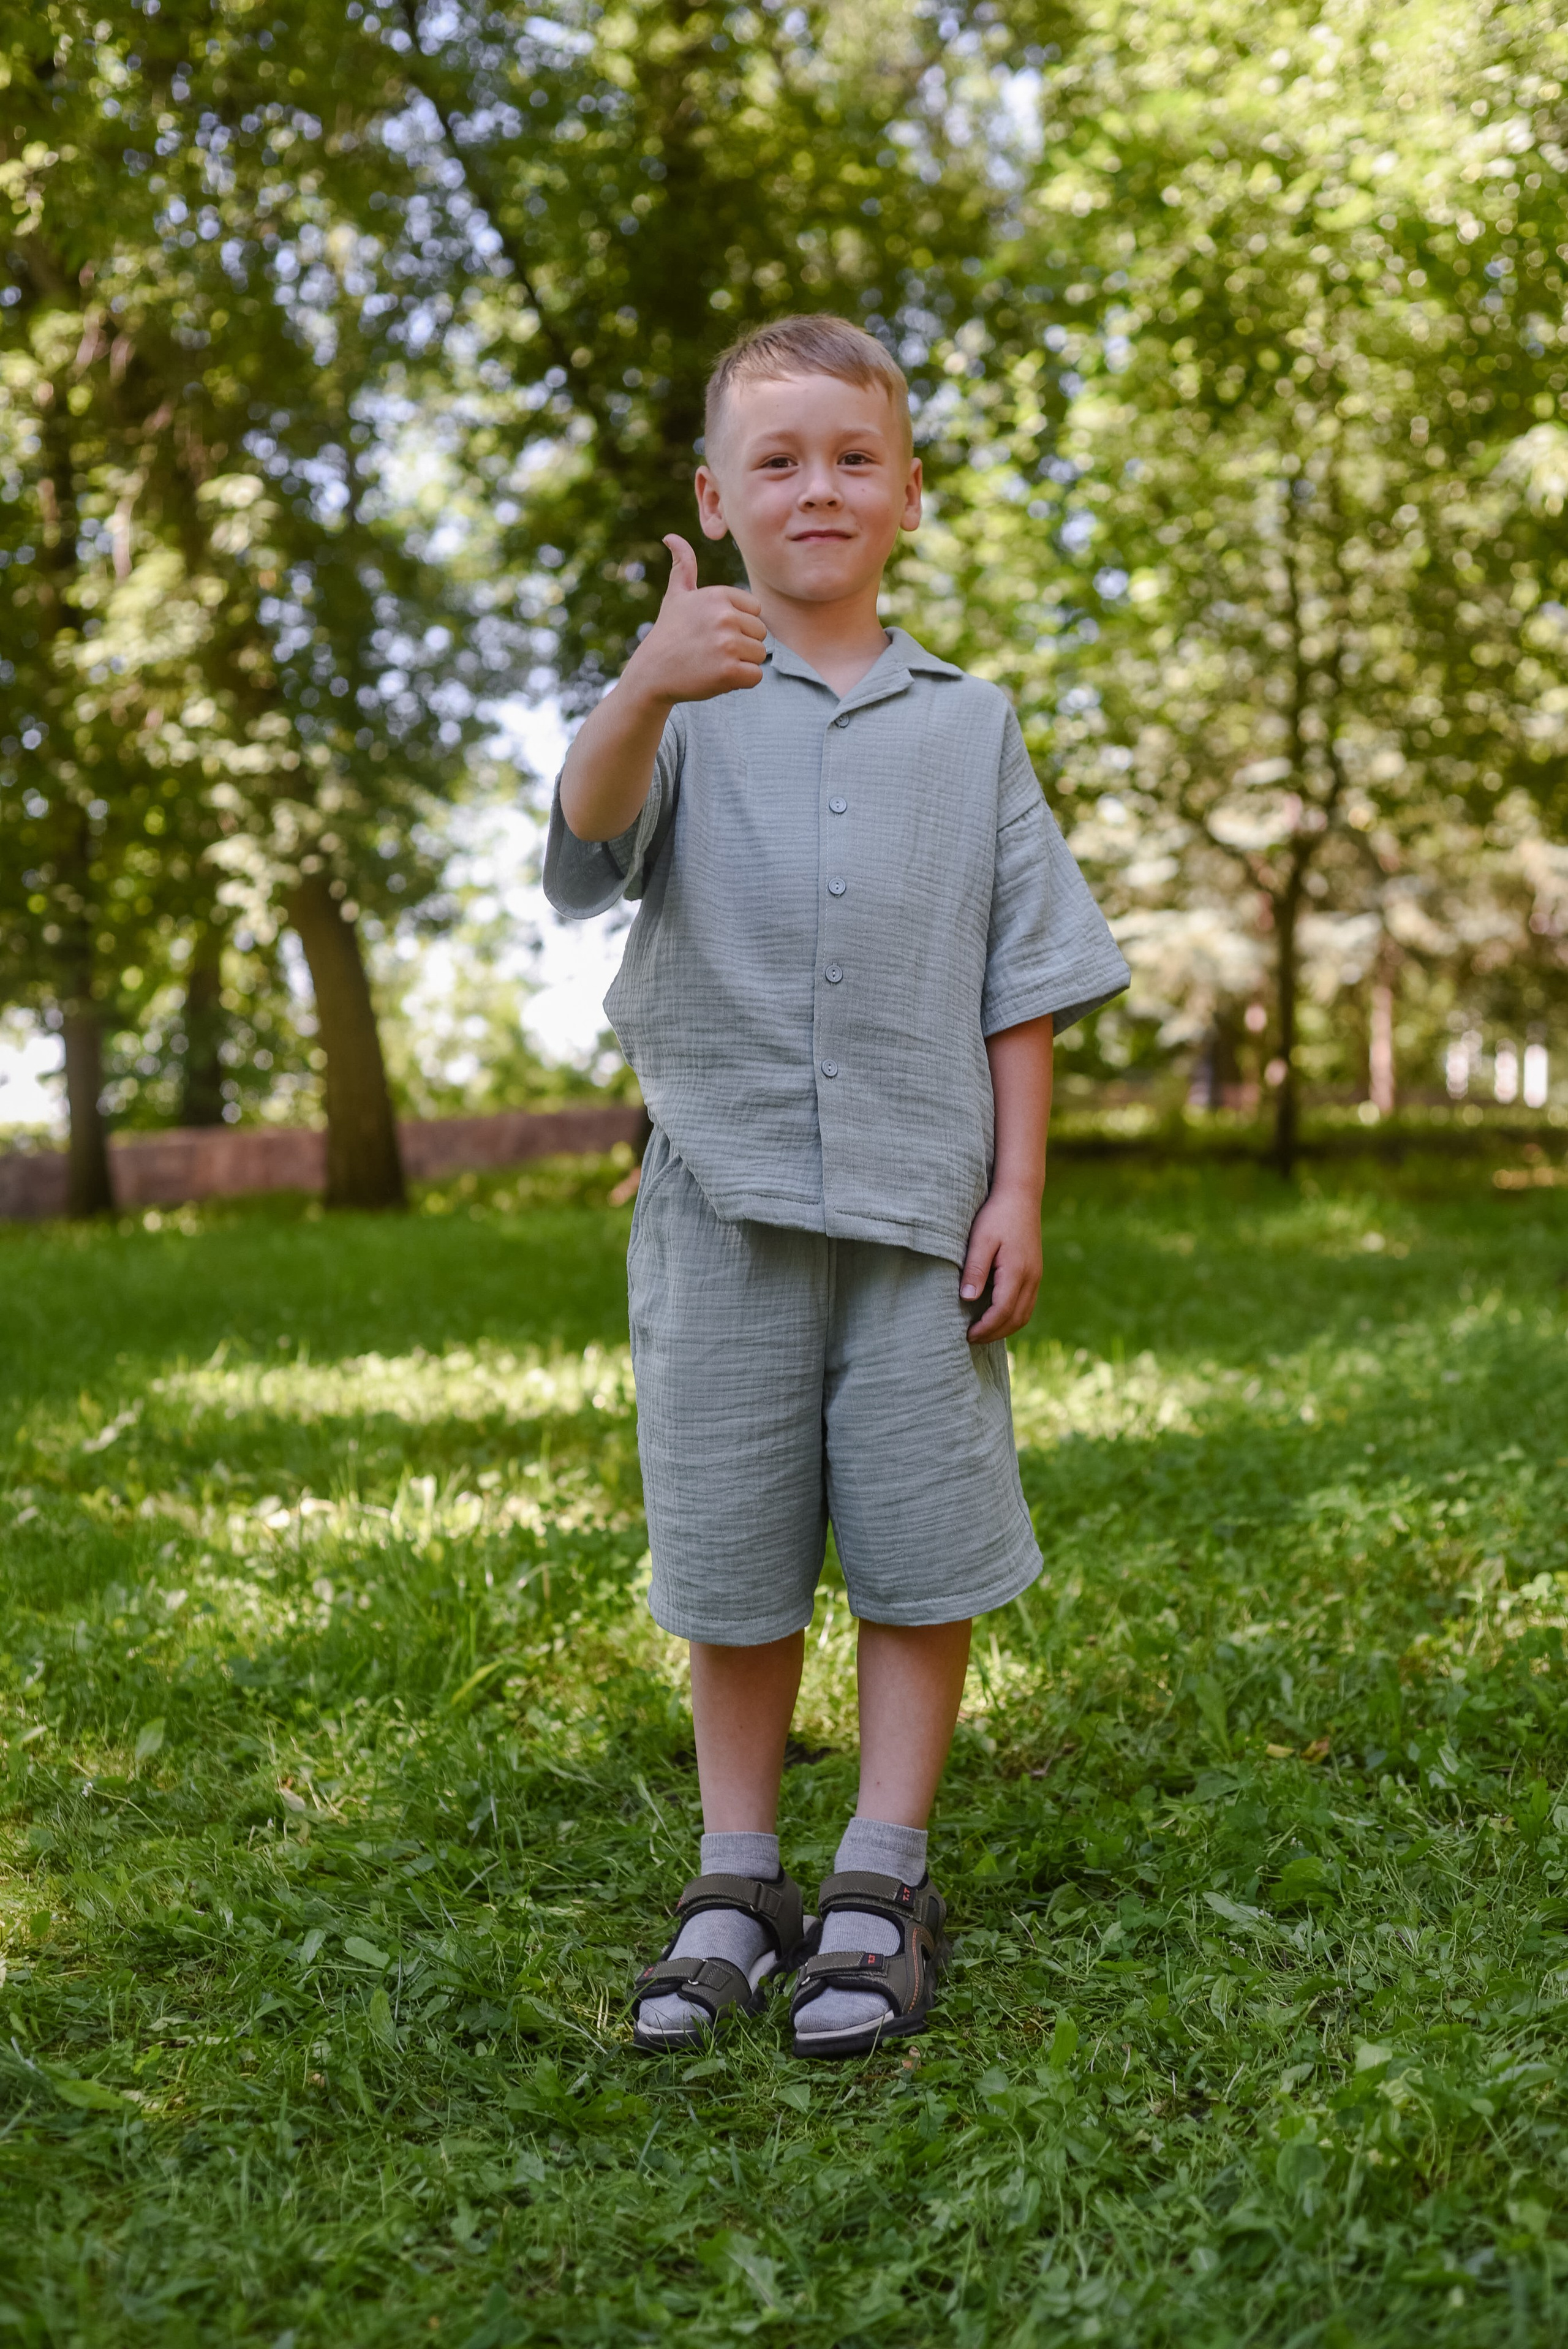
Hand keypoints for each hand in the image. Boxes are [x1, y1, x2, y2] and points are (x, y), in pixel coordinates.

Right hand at [624, 535, 766, 705]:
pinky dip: (741, 681)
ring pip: (760, 654)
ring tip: (714, 662)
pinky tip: (718, 676)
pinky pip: (755, 676)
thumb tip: (671, 537)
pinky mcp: (729, 672)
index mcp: (718, 595)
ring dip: (742, 662)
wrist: (652, 674)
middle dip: (742, 644)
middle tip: (713, 649)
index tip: (714, 630)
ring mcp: (728, 644)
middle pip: (761, 632)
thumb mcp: (676, 596)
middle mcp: (725, 616)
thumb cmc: (668, 633)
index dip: (739, 623)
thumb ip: (683, 566)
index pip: (755, 609)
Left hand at [959, 1183, 1042, 1343]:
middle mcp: (1031, 1278)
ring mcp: (1036, 1276)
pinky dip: (1012, 1317)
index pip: (1002, 1311)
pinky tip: (996, 1316)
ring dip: (1005, 1328)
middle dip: (994, 1333)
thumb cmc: (996, 1215)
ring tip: (982, 1332)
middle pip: (1016, 1319)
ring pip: (1025, 1314)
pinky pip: (1027, 1304)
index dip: (985, 1328)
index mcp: (1017, 1271)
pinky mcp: (1034, 1273)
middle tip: (971, 1338)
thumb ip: (975, 1269)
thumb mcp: (980, 1239)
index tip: (967, 1334)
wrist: (1020, 1196)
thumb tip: (967, 1299)